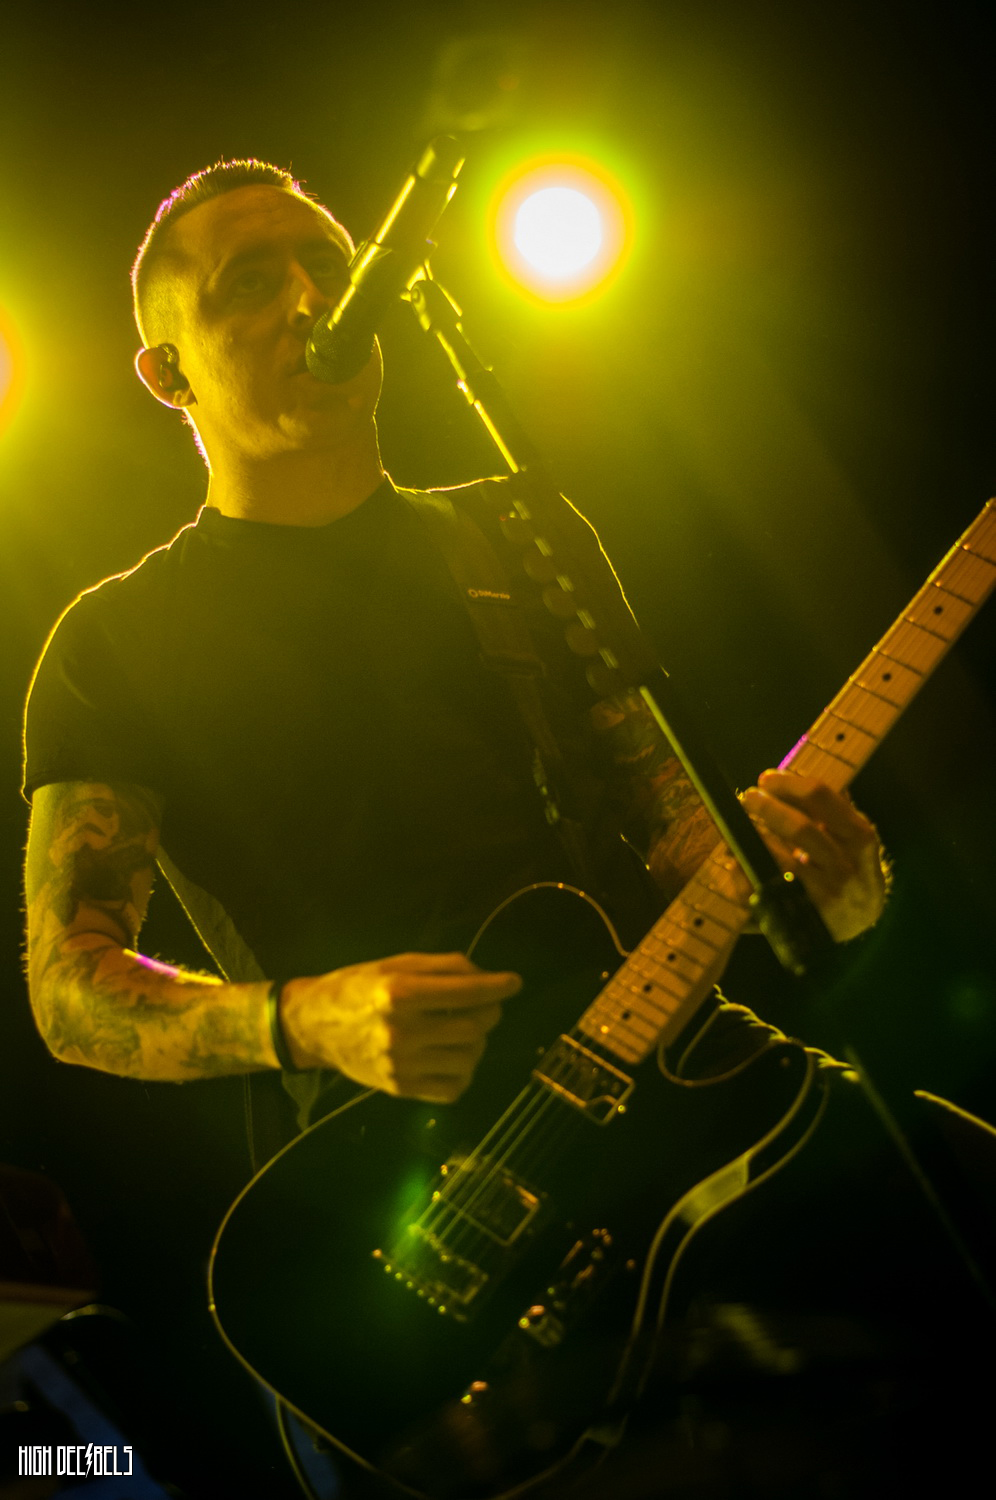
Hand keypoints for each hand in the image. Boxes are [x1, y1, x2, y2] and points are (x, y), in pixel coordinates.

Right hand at [279, 952, 520, 1102]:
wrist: (313, 1026)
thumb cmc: (357, 986)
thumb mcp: (396, 964)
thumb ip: (443, 966)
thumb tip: (485, 976)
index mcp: (399, 993)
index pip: (466, 992)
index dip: (497, 986)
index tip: (514, 982)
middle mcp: (401, 1032)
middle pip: (472, 1026)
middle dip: (490, 1012)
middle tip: (487, 1005)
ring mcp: (400, 1065)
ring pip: (468, 1058)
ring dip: (478, 1042)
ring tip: (467, 1029)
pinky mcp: (400, 1089)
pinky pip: (453, 1089)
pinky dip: (464, 1072)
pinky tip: (455, 1056)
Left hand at [740, 771, 886, 941]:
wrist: (861, 925)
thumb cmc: (848, 871)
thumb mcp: (852, 839)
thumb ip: (829, 810)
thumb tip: (787, 781)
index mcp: (860, 838)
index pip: (823, 798)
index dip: (789, 784)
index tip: (766, 779)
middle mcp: (847, 867)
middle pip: (801, 829)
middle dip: (768, 809)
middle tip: (747, 798)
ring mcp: (826, 895)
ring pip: (781, 863)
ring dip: (755, 840)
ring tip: (741, 828)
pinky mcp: (804, 917)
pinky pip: (766, 892)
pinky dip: (745, 875)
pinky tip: (735, 863)